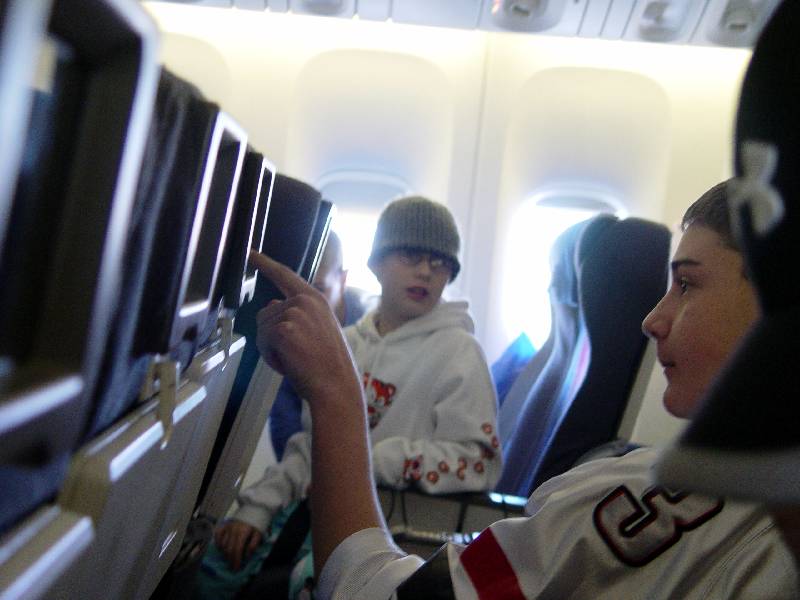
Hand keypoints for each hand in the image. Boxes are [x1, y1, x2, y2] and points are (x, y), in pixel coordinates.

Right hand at [214, 519, 261, 571]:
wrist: (256, 508)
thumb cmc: (259, 522)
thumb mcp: (260, 533)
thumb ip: (254, 545)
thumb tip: (247, 555)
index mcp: (242, 532)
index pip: (237, 550)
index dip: (236, 560)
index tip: (237, 568)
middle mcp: (233, 530)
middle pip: (229, 549)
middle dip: (231, 560)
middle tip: (233, 567)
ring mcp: (228, 527)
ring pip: (223, 544)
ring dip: (226, 553)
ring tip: (230, 559)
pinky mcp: (225, 524)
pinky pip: (218, 535)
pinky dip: (218, 543)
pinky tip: (222, 548)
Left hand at [248, 251, 359, 400]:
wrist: (336, 385)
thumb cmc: (328, 363)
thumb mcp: (315, 330)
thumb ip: (295, 314)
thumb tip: (270, 304)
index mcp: (315, 299)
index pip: (285, 276)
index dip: (266, 264)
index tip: (251, 252)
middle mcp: (304, 301)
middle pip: (266, 313)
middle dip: (273, 337)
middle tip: (297, 354)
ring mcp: (294, 313)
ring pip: (262, 328)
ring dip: (272, 348)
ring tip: (296, 359)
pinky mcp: (283, 330)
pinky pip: (262, 342)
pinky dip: (271, 358)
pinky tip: (291, 364)